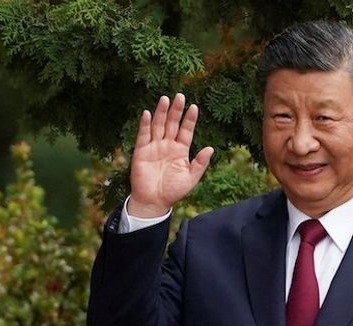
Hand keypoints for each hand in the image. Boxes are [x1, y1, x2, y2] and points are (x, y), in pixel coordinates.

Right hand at [127, 93, 213, 217]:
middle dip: (176, 110)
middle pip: (172, 124)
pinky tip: (148, 113)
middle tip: (180, 96)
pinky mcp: (141, 151)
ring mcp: (154, 147)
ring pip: (158, 126)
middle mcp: (168, 145)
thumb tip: (211, 148)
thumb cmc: (173, 191)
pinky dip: (145, 124)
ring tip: (165, 99)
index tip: (194, 107)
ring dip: (161, 112)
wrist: (154, 202)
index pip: (186, 131)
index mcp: (180, 151)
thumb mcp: (191, 178)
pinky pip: (143, 135)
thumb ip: (200, 163)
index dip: (190, 119)